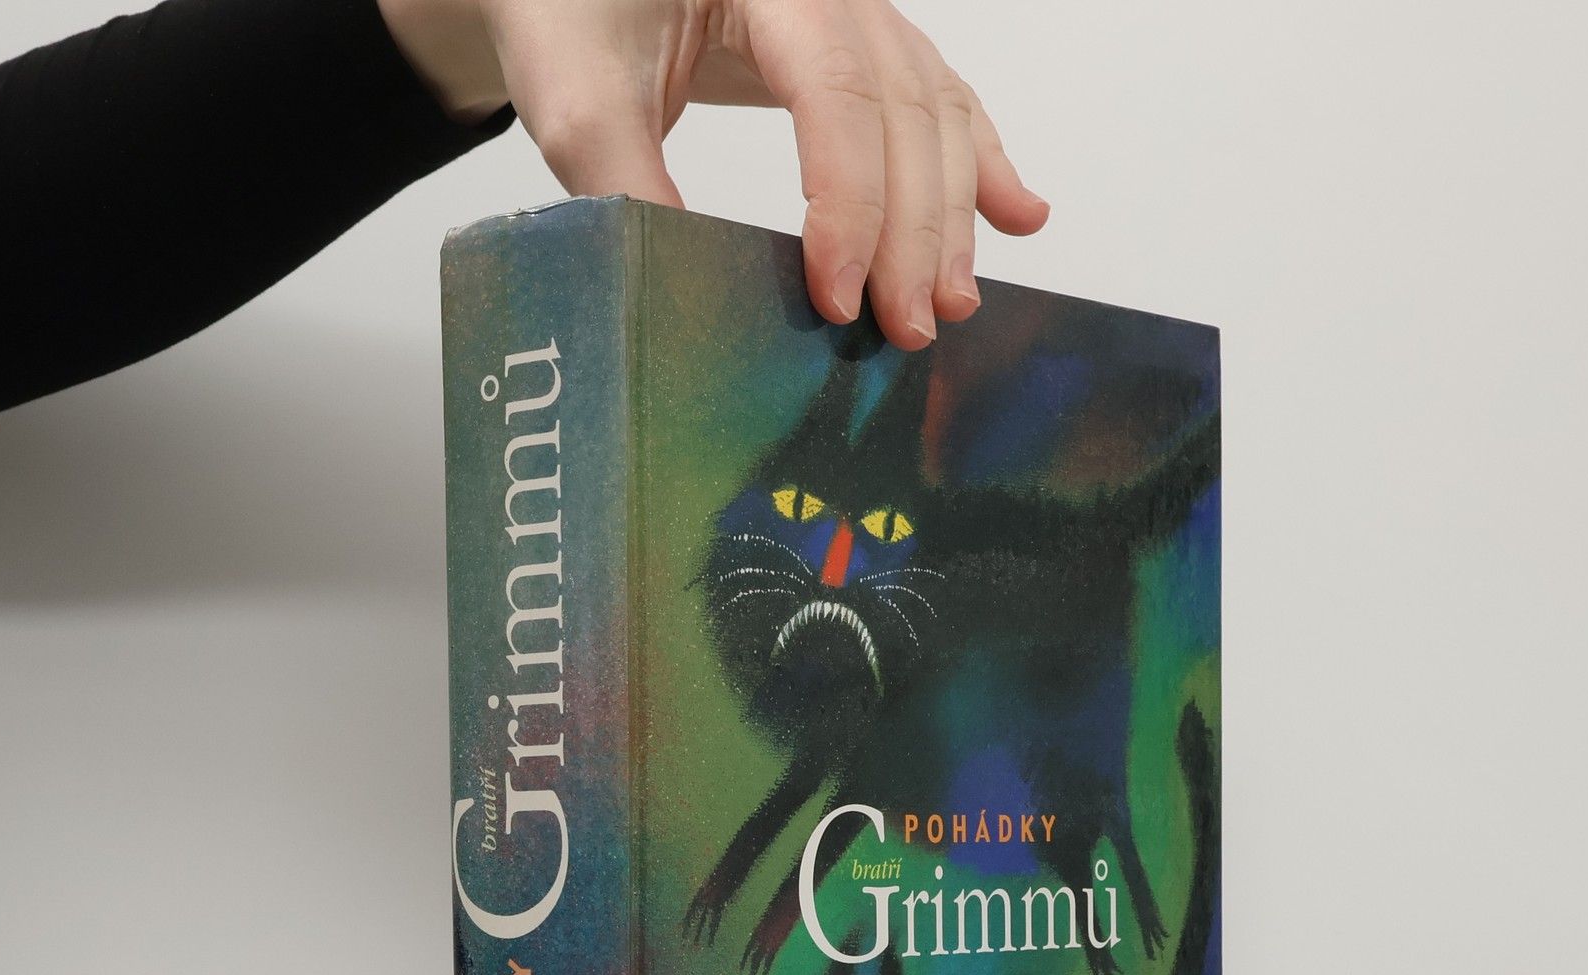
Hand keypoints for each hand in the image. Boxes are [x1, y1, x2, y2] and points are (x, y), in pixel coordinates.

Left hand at [376, 0, 1048, 349]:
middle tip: (906, 329)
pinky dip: (981, 161)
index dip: (849, 204)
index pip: (834, 91)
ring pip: (934, 107)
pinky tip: (1019, 216)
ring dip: (954, 214)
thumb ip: (625, 185)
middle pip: (902, 107)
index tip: (837, 298)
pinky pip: (939, 94)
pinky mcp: (861, 38)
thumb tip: (685, 298)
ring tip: (953, 304)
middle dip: (914, 231)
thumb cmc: (568, 9)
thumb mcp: (574, 94)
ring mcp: (856, 5)